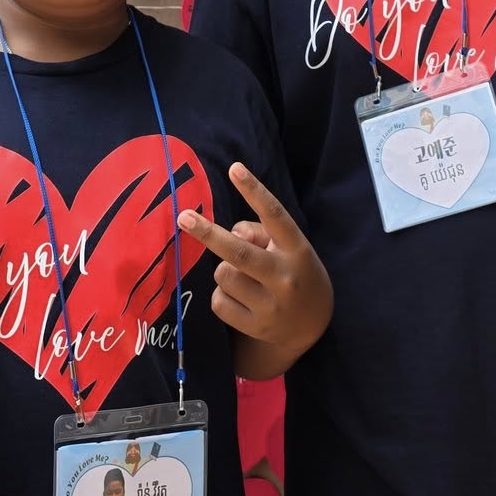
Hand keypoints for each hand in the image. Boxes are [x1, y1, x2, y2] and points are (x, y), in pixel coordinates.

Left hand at [181, 164, 331, 365]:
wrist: (313, 324)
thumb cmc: (293, 271)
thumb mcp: (288, 247)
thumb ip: (260, 232)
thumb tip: (231, 233)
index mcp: (297, 250)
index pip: (275, 215)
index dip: (254, 191)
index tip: (234, 168)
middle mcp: (286, 277)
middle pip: (239, 252)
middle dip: (208, 233)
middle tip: (183, 216)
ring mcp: (272, 306)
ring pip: (224, 275)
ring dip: (224, 270)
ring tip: (243, 277)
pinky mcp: (257, 327)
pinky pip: (219, 302)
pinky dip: (223, 296)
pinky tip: (241, 300)